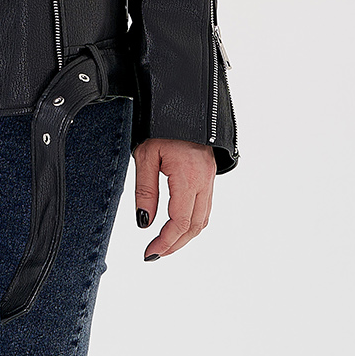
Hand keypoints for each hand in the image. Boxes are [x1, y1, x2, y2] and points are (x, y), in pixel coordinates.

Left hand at [133, 137, 215, 259]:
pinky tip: (177, 225)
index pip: (180, 221)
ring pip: (203, 218)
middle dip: (175, 244)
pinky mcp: (209, 175)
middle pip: (194, 226)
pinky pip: (205, 206)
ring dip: (185, 235)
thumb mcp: (145, 156)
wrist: (182, 102)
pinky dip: (192, 221)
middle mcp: (204, 180)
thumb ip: (145, 191)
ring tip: (165, 243)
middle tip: (155, 253)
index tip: (150, 252)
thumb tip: (144, 223)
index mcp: (188, 176)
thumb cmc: (160, 125)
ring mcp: (210, 178)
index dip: (166, 242)